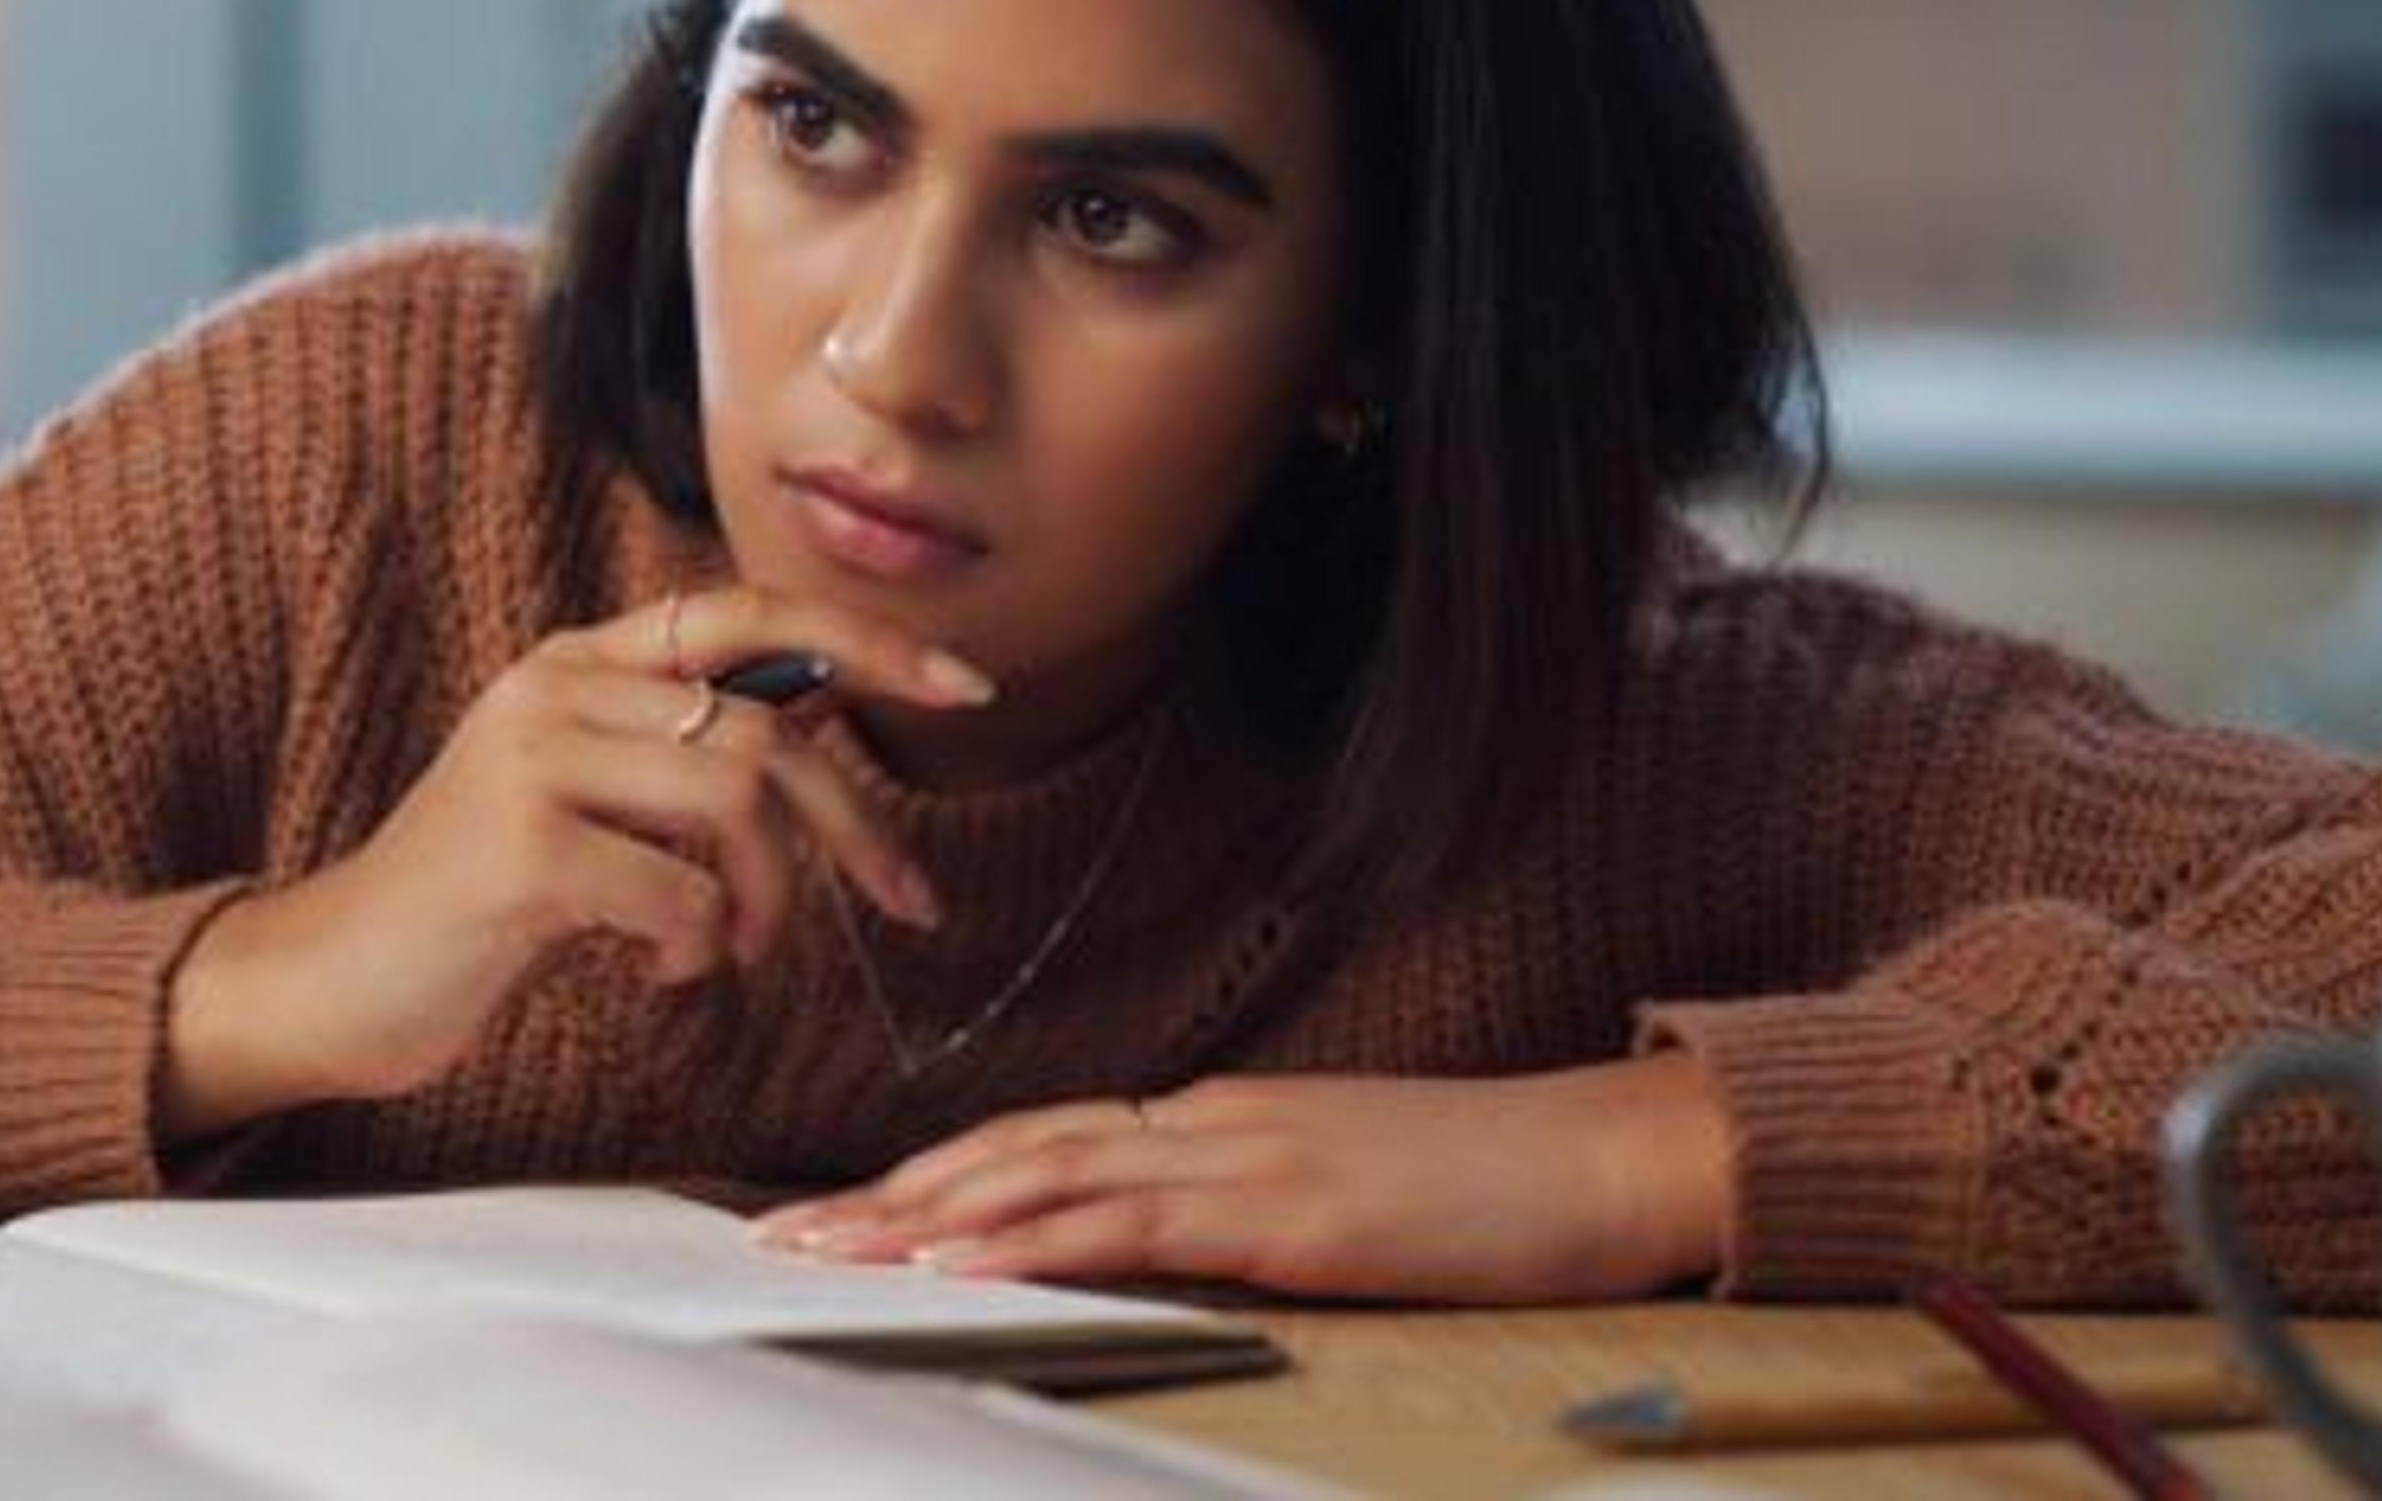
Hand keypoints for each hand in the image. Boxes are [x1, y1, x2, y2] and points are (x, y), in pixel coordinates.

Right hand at [156, 588, 996, 1140]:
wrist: (326, 983)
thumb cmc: (473, 907)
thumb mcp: (583, 802)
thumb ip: (679, 748)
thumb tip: (818, 699)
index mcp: (575, 666)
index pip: (746, 612)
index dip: (868, 639)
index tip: (969, 684)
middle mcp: (552, 690)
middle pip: (766, 731)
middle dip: (858, 827)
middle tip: (910, 902)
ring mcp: (531, 765)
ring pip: (738, 799)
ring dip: (773, 901)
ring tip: (736, 955)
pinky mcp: (521, 854)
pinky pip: (681, 893)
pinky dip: (699, 948)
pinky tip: (659, 975)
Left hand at [748, 1058, 1735, 1303]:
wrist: (1608, 1156)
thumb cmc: (1493, 1188)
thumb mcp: (1343, 1194)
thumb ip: (1247, 1211)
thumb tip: (1161, 1247)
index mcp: (1218, 1120)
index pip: (1043, 1143)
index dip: (932, 1175)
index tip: (838, 1211)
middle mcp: (1210, 1123)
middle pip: (1012, 1149)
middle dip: (885, 1193)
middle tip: (773, 1235)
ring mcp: (1247, 1158)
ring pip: (1047, 1175)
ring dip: (923, 1213)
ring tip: (825, 1250)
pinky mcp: (1288, 1210)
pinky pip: (1133, 1222)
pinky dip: (1031, 1239)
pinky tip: (962, 1262)